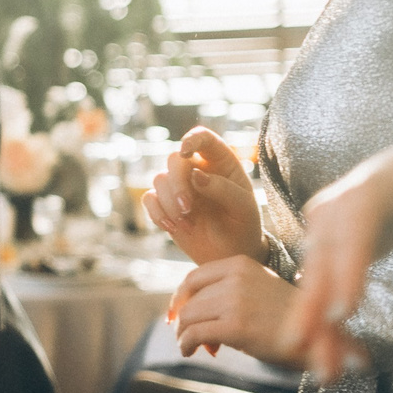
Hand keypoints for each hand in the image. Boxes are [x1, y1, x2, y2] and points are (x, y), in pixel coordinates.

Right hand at [142, 126, 263, 265]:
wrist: (231, 254)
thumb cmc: (243, 226)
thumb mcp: (243, 208)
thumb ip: (223, 189)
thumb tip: (196, 175)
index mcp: (220, 162)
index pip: (203, 138)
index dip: (191, 139)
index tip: (184, 152)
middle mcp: (197, 169)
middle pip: (174, 160)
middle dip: (177, 184)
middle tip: (187, 209)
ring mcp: (179, 186)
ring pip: (159, 180)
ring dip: (170, 203)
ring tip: (187, 224)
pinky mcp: (165, 205)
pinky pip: (149, 199)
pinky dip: (157, 213)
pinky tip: (172, 228)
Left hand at [169, 255, 302, 367]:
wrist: (317, 337)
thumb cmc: (287, 317)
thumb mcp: (257, 289)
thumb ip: (227, 291)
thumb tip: (187, 309)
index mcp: (241, 264)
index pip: (194, 277)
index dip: (179, 297)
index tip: (174, 314)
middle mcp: (236, 278)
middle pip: (190, 299)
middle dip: (186, 321)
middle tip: (193, 338)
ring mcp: (235, 301)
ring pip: (188, 316)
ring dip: (184, 334)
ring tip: (193, 347)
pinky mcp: (235, 326)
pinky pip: (194, 333)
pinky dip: (186, 344)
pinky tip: (191, 352)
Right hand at [284, 141, 392, 382]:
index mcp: (362, 194)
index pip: (352, 235)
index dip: (346, 273)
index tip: (343, 312)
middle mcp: (331, 211)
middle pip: (320, 265)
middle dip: (313, 312)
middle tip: (307, 353)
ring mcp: (320, 231)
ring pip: (313, 284)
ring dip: (315, 328)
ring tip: (326, 373)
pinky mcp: (320, 249)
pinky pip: (319, 290)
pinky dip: (324, 323)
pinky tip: (332, 355)